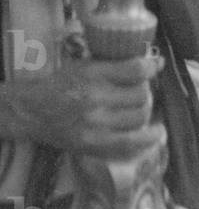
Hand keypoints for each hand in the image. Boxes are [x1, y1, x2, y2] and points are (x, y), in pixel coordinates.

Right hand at [9, 55, 160, 155]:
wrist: (31, 111)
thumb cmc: (60, 84)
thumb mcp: (85, 65)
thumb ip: (117, 63)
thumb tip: (156, 63)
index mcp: (92, 74)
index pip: (135, 70)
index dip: (150, 68)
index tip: (155, 67)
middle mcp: (95, 99)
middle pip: (140, 95)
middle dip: (145, 91)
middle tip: (139, 90)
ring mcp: (95, 125)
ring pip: (139, 118)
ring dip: (144, 111)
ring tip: (138, 108)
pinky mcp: (93, 145)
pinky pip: (130, 144)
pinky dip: (148, 139)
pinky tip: (157, 133)